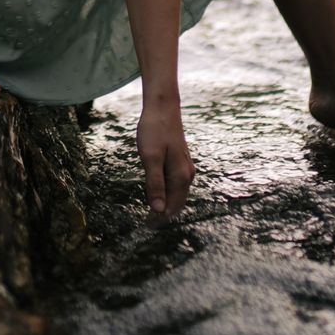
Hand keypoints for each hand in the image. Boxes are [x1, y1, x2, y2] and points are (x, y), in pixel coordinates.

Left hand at [137, 98, 194, 223]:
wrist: (163, 107)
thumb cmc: (155, 131)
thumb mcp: (150, 157)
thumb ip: (155, 184)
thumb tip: (159, 210)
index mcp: (180, 176)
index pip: (172, 207)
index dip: (160, 219)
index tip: (147, 227)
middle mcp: (187, 174)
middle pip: (177, 203)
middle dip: (164, 215)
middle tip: (148, 224)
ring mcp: (185, 167)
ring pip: (177, 194)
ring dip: (166, 205)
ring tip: (151, 213)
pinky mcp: (180, 161)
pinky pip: (176, 184)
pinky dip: (168, 193)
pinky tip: (158, 193)